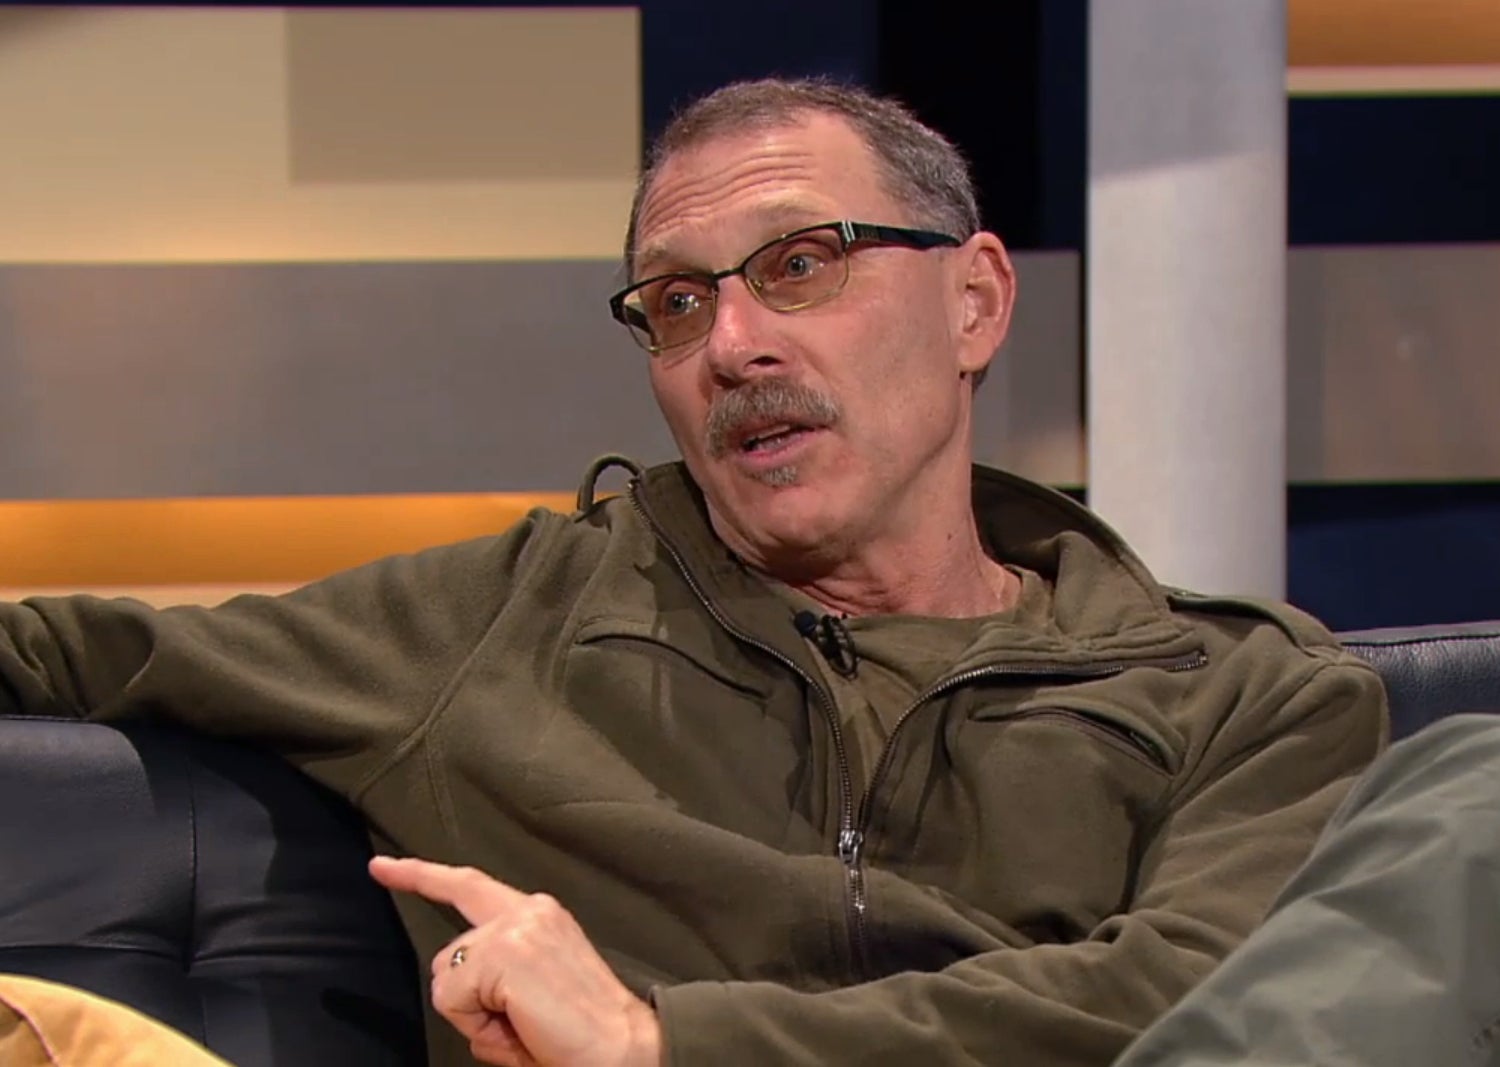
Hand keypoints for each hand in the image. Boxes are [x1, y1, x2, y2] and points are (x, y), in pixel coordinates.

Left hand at [369, 856, 661, 1066]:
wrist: (624, 1050)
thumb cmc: (579, 1034)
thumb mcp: (531, 990)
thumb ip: (492, 975)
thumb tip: (458, 987)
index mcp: (540, 915)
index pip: (469, 886)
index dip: (421, 876)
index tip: (382, 866)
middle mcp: (528, 909)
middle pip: (449, 953)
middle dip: (464, 999)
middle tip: (516, 1025)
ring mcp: (515, 927)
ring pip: (447, 978)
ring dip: (474, 1014)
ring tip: (524, 1025)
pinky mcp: (504, 952)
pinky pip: (451, 996)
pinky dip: (476, 1024)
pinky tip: (519, 1025)